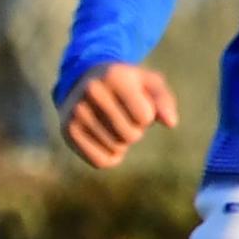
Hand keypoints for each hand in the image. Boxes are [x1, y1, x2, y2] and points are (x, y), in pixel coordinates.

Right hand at [62, 62, 176, 170]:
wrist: (82, 81)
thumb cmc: (125, 85)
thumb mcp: (148, 83)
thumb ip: (164, 100)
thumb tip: (171, 123)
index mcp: (114, 76)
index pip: (144, 117)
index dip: (146, 114)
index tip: (135, 103)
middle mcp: (91, 92)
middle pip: (131, 135)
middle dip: (134, 130)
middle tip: (123, 116)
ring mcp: (76, 113)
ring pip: (117, 149)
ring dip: (121, 142)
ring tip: (111, 124)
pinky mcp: (67, 131)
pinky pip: (101, 162)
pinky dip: (109, 156)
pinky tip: (103, 139)